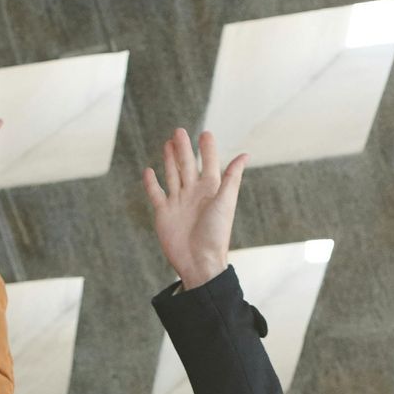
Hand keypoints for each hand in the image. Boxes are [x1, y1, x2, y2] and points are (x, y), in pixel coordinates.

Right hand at [141, 128, 248, 292]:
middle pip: (187, 165)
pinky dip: (152, 183)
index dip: (207, 149)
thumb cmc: (216, 234)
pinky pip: (156, 194)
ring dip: (169, 160)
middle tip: (179, 131)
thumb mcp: (225, 202)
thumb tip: (245, 154)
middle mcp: (194, 194)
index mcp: (211, 190)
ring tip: (167, 143)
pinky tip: (149, 171)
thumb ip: (232, 177)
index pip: (209, 163)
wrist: (199, 262)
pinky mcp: (164, 213)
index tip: (205, 134)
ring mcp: (178, 203)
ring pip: (172, 175)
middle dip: (183, 148)